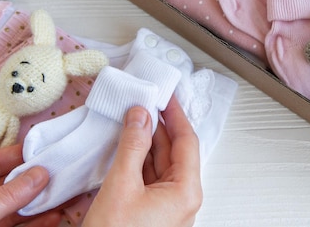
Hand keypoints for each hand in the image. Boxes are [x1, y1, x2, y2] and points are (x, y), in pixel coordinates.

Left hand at [0, 144, 61, 226]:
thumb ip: (4, 198)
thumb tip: (36, 174)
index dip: (15, 155)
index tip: (43, 148)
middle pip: (4, 186)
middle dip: (33, 178)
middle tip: (61, 169)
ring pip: (13, 210)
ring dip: (39, 202)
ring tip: (66, 192)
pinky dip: (36, 224)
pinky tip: (53, 217)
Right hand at [83, 95, 202, 226]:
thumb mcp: (122, 186)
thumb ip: (132, 147)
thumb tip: (140, 116)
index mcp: (185, 192)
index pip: (187, 141)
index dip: (175, 114)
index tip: (166, 95)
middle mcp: (182, 199)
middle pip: (175, 151)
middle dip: (159, 126)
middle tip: (146, 102)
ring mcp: (168, 208)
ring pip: (161, 165)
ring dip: (148, 142)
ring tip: (134, 119)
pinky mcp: (152, 214)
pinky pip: (150, 179)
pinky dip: (139, 160)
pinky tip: (127, 148)